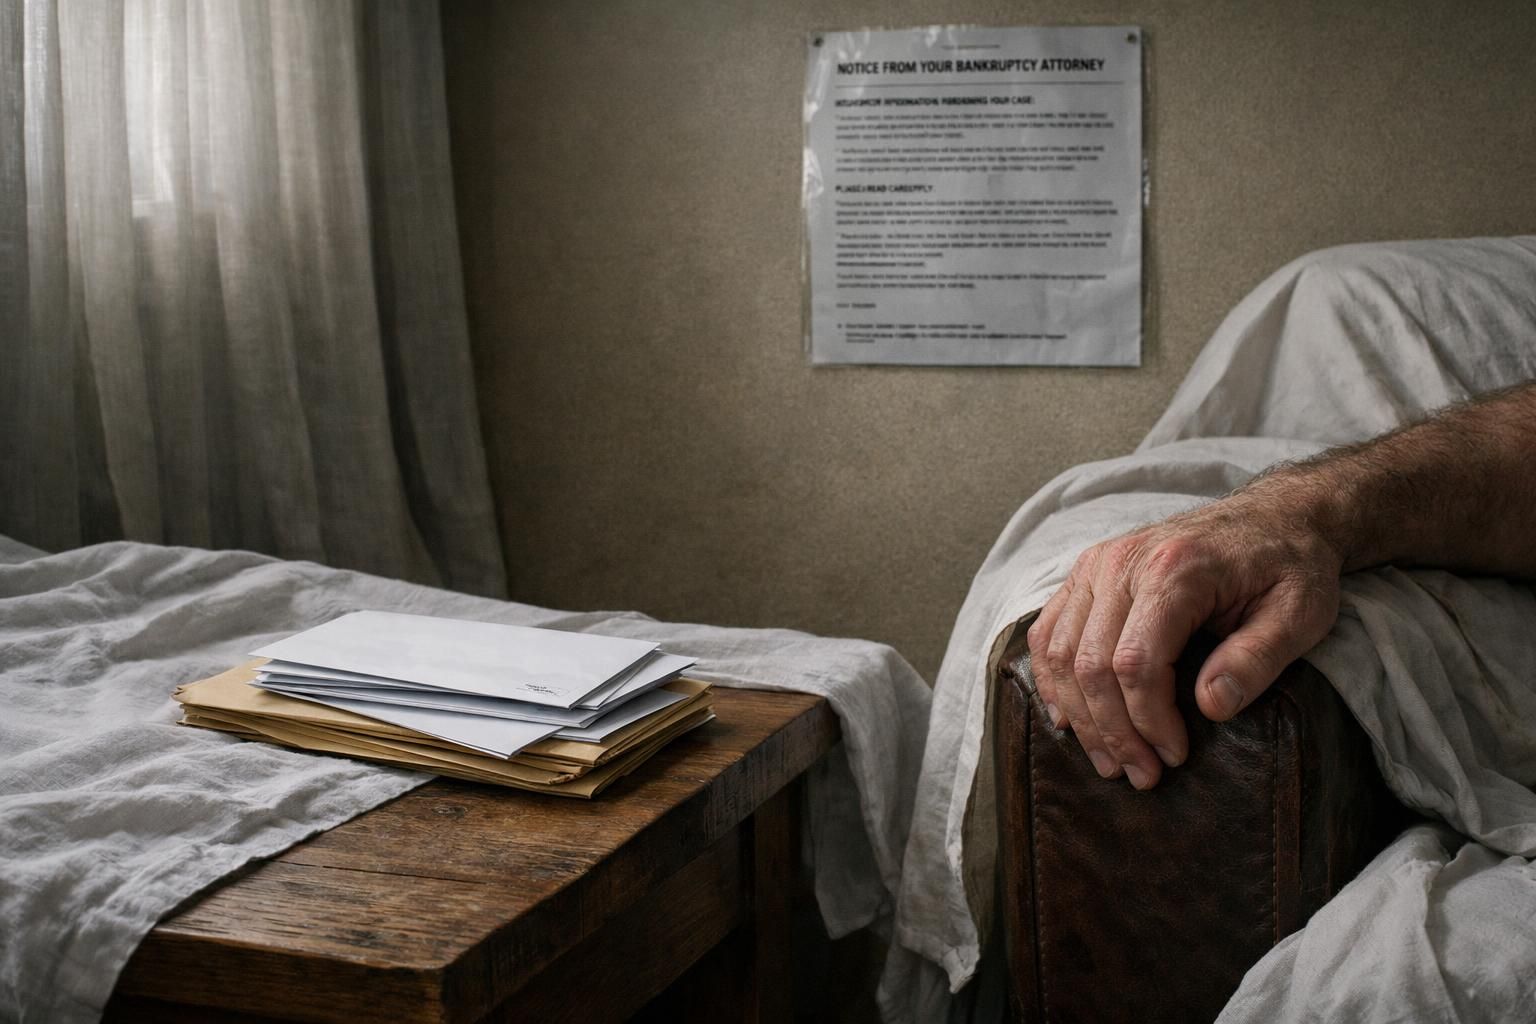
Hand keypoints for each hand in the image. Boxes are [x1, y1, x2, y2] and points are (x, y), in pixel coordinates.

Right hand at [1024, 490, 1342, 789]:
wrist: (1274, 516)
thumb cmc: (1290, 566)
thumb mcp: (1300, 614)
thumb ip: (1256, 659)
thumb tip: (1209, 708)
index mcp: (1175, 569)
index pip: (1136, 662)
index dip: (1148, 720)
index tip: (1176, 757)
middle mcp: (1123, 562)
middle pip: (1090, 664)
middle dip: (1113, 731)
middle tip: (1142, 776)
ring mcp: (1097, 564)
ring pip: (1060, 653)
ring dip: (1079, 716)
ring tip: (1111, 760)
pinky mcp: (1086, 571)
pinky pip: (1047, 632)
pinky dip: (1051, 680)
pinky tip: (1070, 717)